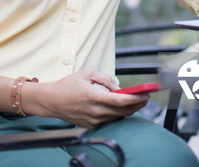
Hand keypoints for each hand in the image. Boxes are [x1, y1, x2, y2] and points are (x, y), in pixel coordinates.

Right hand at [23, 67, 149, 128]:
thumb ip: (105, 78)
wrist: (52, 101)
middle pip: (122, 111)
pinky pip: (109, 120)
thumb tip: (118, 87)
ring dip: (129, 110)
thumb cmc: (68, 85)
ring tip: (138, 101)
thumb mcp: (87, 73)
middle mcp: (95, 111)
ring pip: (117, 117)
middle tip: (146, 97)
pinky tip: (123, 107)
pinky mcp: (91, 125)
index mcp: (94, 96)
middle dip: (137, 105)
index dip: (135, 99)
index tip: (145, 94)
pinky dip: (118, 114)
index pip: (120, 101)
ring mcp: (93, 120)